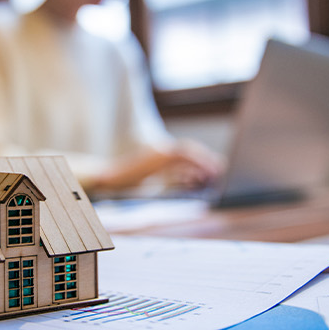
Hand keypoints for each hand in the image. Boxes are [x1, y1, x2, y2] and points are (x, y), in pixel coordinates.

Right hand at [90, 141, 223, 190]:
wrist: (109, 178)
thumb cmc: (129, 182)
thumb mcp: (155, 179)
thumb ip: (174, 177)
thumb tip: (195, 179)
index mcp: (160, 152)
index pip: (186, 150)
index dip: (202, 157)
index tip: (215, 166)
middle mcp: (160, 149)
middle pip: (189, 148)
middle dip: (206, 157)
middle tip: (219, 168)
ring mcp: (157, 152)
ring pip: (186, 151)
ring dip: (201, 160)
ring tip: (214, 172)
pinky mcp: (154, 159)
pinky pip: (178, 159)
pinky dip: (191, 165)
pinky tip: (201, 174)